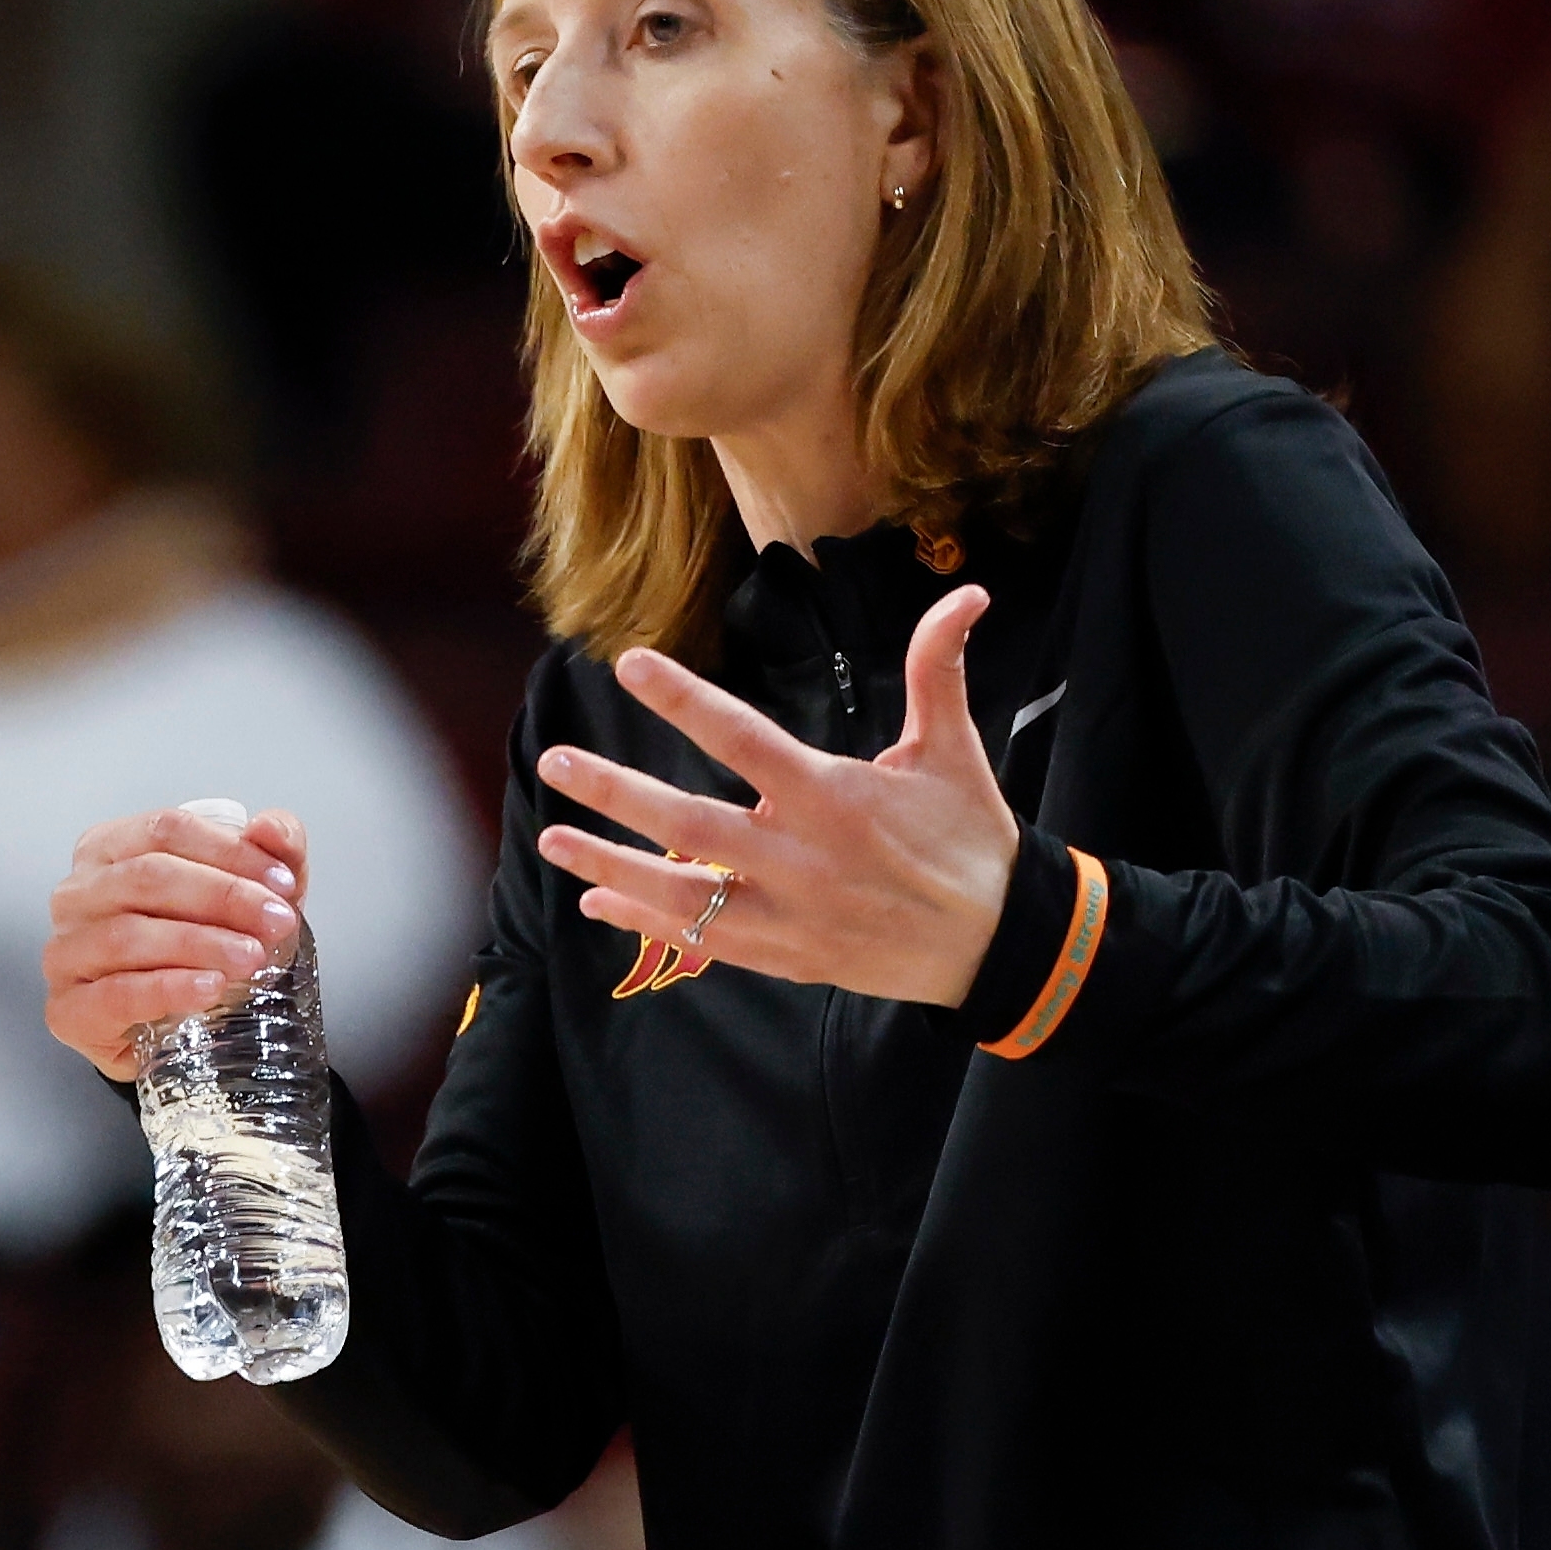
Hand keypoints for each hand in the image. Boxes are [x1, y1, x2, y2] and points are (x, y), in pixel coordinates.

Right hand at [46, 805, 309, 1081]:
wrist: (181, 1031)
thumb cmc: (205, 948)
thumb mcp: (250, 893)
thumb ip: (274, 850)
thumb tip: (269, 828)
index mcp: (108, 848)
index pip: (165, 830)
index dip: (229, 851)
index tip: (282, 882)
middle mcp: (77, 894)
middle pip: (147, 877)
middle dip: (223, 897)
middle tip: (275, 922)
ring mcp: (65, 951)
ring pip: (128, 935)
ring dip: (200, 944)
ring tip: (250, 958)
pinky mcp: (68, 1009)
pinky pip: (116, 994)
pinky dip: (168, 988)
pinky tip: (209, 988)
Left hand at [534, 585, 1018, 1007]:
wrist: (1001, 945)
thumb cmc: (970, 840)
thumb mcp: (955, 751)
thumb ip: (938, 669)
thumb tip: (967, 592)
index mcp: (833, 798)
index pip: (743, 738)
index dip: (684, 699)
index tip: (629, 663)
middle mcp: (802, 859)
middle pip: (691, 824)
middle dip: (617, 794)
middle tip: (555, 763)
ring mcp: (790, 916)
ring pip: (682, 895)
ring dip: (611, 867)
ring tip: (550, 839)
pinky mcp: (787, 957)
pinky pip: (702, 942)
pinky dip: (646, 924)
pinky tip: (595, 903)